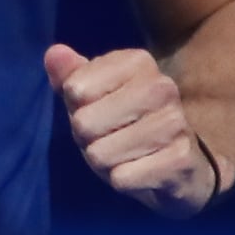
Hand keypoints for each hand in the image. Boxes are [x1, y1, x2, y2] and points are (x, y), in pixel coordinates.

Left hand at [45, 43, 226, 217]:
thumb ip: (69, 75)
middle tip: (110, 137)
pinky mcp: (181, 160)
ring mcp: (175, 123)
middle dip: (87, 139)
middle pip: (83, 123)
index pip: (74, 89)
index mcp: (137, 61)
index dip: (76, 108)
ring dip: (105, 162)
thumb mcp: (92, 97)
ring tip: (126, 154)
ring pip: (100, 154)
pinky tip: (141, 172)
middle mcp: (162, 86)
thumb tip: (54, 54)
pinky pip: (122, 178)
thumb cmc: (124, 124)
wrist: (180, 165)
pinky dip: (124, 181)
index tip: (99, 110)